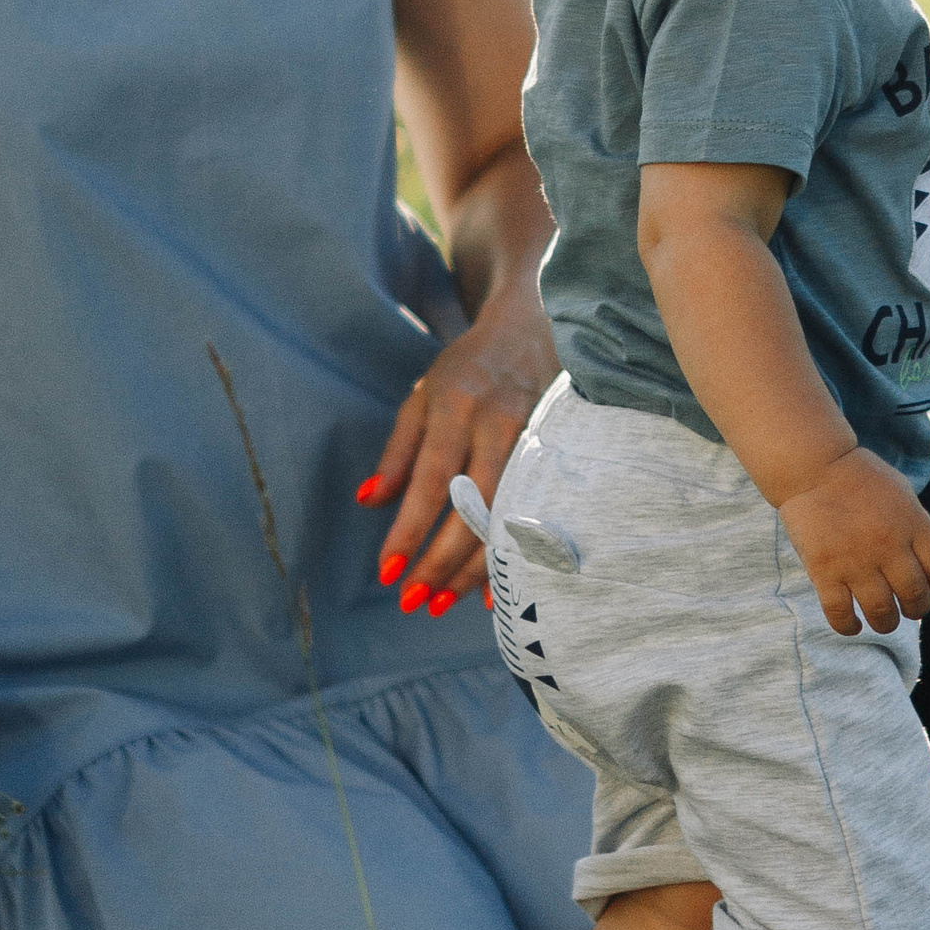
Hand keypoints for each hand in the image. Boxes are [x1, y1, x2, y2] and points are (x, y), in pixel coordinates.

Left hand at [362, 278, 557, 619]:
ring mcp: (536, 439)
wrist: (536, 325)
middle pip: (472, 507)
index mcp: (458, 407)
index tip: (387, 572)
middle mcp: (499, 424)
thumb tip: (370, 502)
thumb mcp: (424, 395)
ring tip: (444, 604)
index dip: (410, 530)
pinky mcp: (560, 452)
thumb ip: (399, 450)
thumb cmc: (469, 367)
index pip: (431, 481)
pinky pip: (536, 514)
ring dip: (476, 568)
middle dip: (441, 561)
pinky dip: (516, 555)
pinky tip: (496, 591)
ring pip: (508, 516)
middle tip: (414, 602)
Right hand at [779, 448, 929, 636]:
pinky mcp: (824, 570)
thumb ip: (917, 529)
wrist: (814, 467)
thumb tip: (927, 567)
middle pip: (916, 597)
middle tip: (906, 608)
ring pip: (883, 613)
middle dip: (915, 609)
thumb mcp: (902, 495)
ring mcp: (856, 560)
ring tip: (882, 619)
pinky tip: (852, 624)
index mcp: (913, 524)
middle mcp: (889, 545)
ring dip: (886, 623)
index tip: (929, 585)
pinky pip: (840, 614)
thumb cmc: (861, 480)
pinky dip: (849, 627)